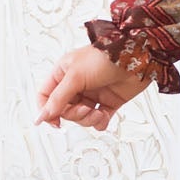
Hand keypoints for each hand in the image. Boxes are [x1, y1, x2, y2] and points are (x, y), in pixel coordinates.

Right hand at [34, 44, 152, 131]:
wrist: (136, 57)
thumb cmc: (105, 57)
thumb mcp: (75, 76)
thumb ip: (58, 98)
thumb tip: (42, 115)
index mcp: (63, 73)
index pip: (45, 96)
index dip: (46, 110)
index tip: (54, 122)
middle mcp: (76, 84)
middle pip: (64, 110)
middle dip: (74, 114)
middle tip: (84, 109)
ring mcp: (93, 94)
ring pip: (81, 117)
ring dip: (88, 119)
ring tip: (96, 113)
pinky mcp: (109, 102)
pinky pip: (99, 119)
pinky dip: (100, 122)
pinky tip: (103, 117)